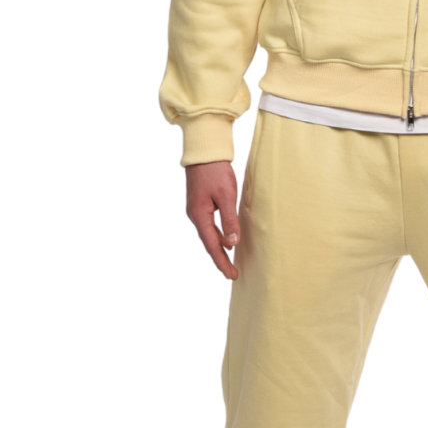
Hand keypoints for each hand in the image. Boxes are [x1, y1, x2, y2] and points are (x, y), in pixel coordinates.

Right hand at [186, 160, 240, 278]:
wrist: (203, 152)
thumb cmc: (215, 171)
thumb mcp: (226, 195)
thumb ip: (229, 219)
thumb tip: (233, 243)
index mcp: (199, 215)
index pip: (212, 245)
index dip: (222, 261)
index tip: (231, 275)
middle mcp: (195, 215)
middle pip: (208, 243)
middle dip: (220, 259)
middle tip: (232, 274)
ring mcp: (196, 210)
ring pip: (208, 235)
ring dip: (219, 249)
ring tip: (230, 262)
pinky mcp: (200, 204)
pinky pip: (209, 226)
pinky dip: (217, 236)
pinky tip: (226, 239)